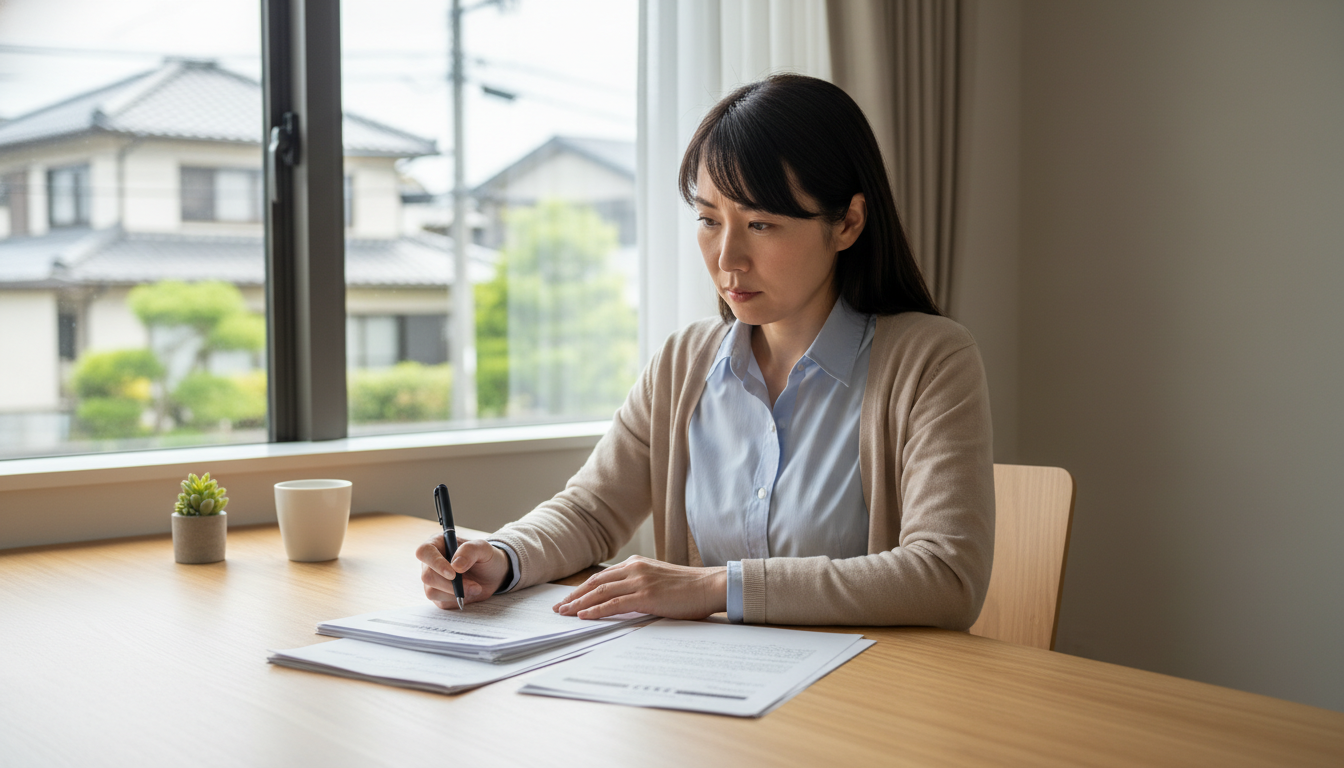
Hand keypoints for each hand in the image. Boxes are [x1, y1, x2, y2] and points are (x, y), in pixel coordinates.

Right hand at [415, 535, 509, 609]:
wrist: (492, 575)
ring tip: (475, 587)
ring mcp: (433, 580)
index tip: (453, 574)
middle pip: (427, 576)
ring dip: (456, 593)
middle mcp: (430, 562)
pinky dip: (458, 599)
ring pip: (432, 591)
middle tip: (473, 585)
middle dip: (450, 584)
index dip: (435, 563)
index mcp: (437, 544)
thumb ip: (470, 551)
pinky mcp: (438, 595)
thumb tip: (455, 566)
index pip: (424, 552)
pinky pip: (441, 601)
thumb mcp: (483, 548)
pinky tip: (469, 592)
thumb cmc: (485, 557)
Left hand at [553, 556, 726, 619]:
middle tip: (559, 608)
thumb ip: (640, 585)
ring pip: (600, 592)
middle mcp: (634, 568)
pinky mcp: (645, 595)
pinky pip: (613, 603)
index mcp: (636, 563)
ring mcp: (639, 581)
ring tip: (565, 613)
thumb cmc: (689, 588)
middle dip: (575, 596)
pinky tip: (584, 616)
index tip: (569, 599)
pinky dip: (596, 610)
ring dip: (579, 604)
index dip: (583, 588)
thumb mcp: (659, 580)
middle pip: (595, 583)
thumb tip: (622, 601)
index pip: (602, 576)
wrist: (710, 586)